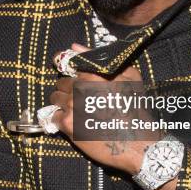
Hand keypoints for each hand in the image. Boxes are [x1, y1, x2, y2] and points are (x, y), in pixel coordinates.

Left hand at [50, 43, 152, 174]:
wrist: (136, 143)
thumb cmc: (135, 108)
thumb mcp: (129, 77)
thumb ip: (102, 60)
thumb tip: (74, 46)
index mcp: (93, 74)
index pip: (68, 64)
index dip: (71, 71)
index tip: (74, 78)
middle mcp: (79, 87)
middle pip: (61, 83)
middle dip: (68, 89)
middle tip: (80, 99)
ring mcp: (71, 106)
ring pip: (54, 98)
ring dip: (62, 103)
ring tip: (76, 111)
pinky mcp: (67, 125)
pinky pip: (53, 116)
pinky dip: (61, 119)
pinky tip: (74, 123)